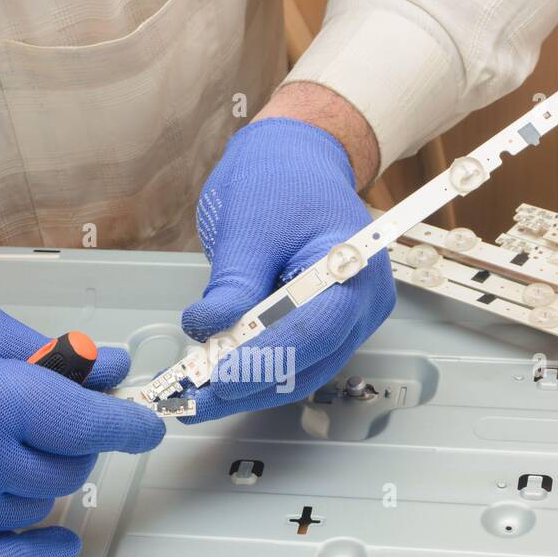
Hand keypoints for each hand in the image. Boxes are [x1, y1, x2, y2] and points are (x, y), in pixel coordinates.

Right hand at [0, 285, 163, 556]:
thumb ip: (49, 353)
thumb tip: (108, 368)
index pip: (92, 425)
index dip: (130, 426)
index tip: (146, 425)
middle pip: (70, 467)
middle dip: (81, 440)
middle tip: (64, 413)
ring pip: (40, 503)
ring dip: (49, 476)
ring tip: (22, 441)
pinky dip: (35, 556)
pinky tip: (60, 542)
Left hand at [180, 112, 394, 420]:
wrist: (298, 159)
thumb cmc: (281, 178)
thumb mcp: (248, 225)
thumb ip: (232, 282)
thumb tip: (207, 329)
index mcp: (353, 264)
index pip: (315, 329)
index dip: (266, 359)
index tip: (218, 376)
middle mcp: (362, 300)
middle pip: (310, 361)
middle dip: (251, 383)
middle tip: (195, 397)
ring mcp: (349, 319)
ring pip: (301, 371)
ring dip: (249, 386)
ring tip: (197, 395)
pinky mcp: (327, 327)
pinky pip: (295, 361)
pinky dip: (256, 372)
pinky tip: (217, 377)